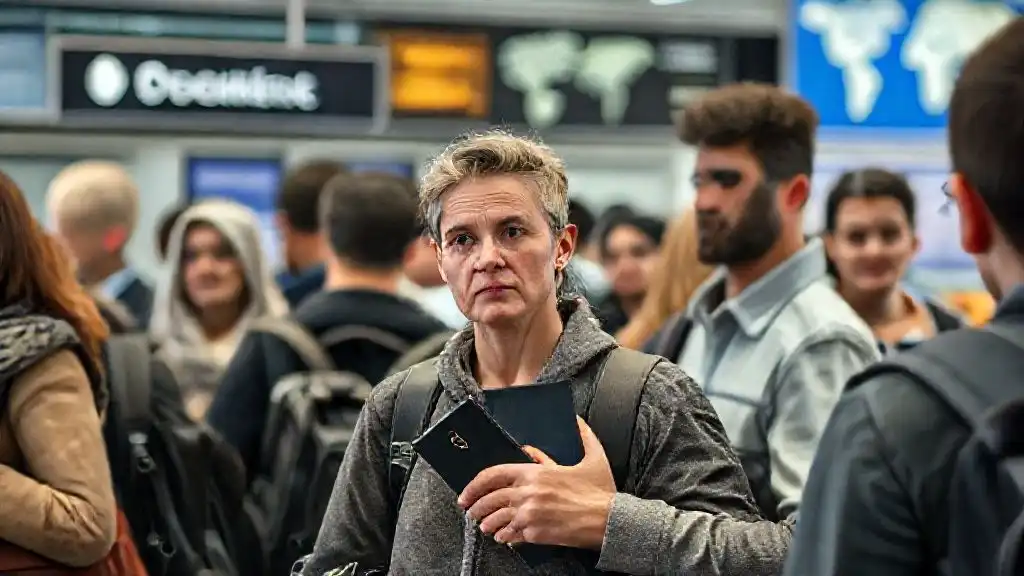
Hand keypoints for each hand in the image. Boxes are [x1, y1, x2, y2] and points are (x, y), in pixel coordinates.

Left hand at [457, 417, 615, 549]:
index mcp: (535, 473)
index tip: (466, 493)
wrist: (609, 521)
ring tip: (484, 526)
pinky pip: (510, 536)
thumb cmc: (601, 491)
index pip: (493, 475)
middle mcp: (527, 494)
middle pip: (489, 500)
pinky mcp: (535, 534)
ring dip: (486, 523)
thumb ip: (582, 436)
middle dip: (475, 507)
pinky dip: (503, 537)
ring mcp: (529, 515)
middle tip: (470, 511)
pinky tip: (502, 537)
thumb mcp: (593, 457)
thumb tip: (576, 420)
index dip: (474, 485)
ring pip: (496, 520)